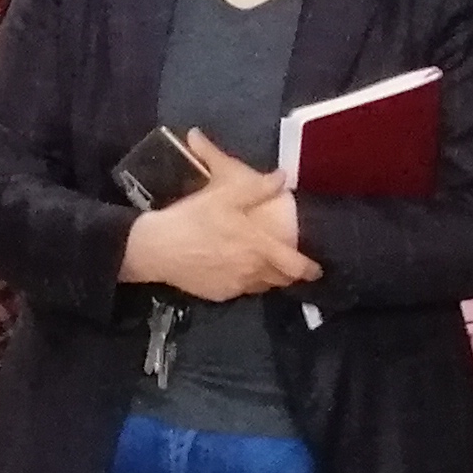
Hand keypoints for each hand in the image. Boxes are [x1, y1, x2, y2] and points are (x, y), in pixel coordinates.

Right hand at [120, 138, 317, 301]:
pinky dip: (242, 282)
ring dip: (266, 278)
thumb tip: (283, 177)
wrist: (157, 248)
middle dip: (288, 274)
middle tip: (288, 264)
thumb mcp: (225, 195)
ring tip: (261, 265)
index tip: (316, 269)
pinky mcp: (217, 295)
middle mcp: (251, 272)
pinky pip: (238, 290)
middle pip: (281, 281)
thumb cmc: (193, 219)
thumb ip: (257, 187)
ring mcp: (234, 286)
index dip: (309, 269)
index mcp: (259, 248)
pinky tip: (231, 269)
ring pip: (260, 287)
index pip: (294, 266)